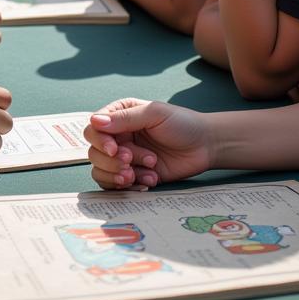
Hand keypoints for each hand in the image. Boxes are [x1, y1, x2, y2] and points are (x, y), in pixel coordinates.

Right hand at [84, 98, 212, 189]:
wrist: (205, 146)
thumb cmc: (181, 123)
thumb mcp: (153, 114)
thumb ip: (125, 118)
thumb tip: (95, 122)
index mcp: (119, 116)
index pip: (94, 129)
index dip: (100, 141)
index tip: (115, 150)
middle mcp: (118, 136)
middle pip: (94, 152)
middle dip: (111, 162)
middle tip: (130, 162)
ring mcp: (125, 157)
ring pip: (102, 171)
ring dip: (118, 175)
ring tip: (140, 174)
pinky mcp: (134, 175)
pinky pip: (117, 185)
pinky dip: (130, 185)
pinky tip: (149, 180)